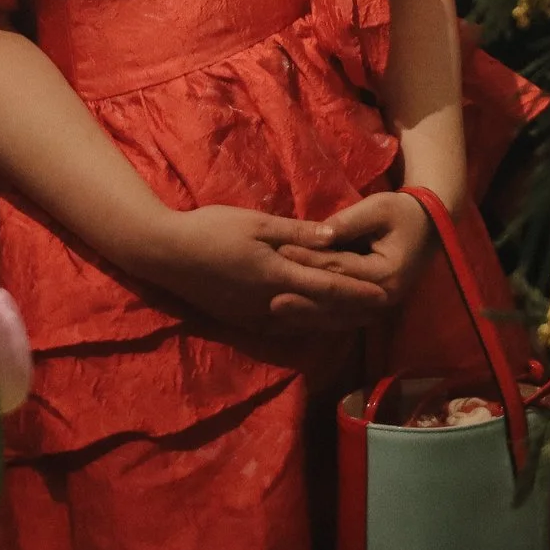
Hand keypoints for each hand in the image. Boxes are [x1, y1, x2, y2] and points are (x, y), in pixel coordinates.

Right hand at [134, 206, 393, 333]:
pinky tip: (316, 321)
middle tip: (380, 310)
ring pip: (305, 324)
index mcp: (278, 275)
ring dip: (333, 322)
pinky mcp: (241, 320)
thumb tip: (334, 238)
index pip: (329, 288)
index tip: (384, 295)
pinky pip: (284, 327)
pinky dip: (307, 324)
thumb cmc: (211, 229)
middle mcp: (271, 303)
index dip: (359, 293)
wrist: (166, 254)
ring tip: (357, 318)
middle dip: (353, 312)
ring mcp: (255, 316)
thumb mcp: (256, 223)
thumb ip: (297, 233)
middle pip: (322, 313)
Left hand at [277, 191, 437, 306]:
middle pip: (336, 301)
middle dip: (303, 299)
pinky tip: (296, 317)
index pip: (339, 269)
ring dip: (307, 315)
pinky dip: (319, 317)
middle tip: (270, 298)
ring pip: (338, 316)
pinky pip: (343, 316)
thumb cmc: (402, 212)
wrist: (429, 226)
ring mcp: (379, 307)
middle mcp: (383, 297)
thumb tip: (318, 234)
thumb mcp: (377, 209)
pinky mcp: (372, 307)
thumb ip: (348, 223)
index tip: (281, 251)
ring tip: (277, 311)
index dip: (309, 260)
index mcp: (385, 274)